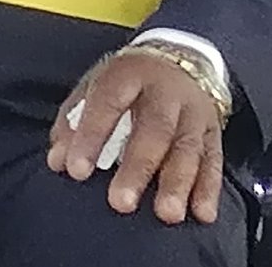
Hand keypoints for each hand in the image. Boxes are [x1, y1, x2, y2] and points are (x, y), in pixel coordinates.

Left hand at [46, 49, 224, 225]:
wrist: (180, 57)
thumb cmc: (128, 82)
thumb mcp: (95, 85)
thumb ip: (73, 121)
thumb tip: (58, 160)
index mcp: (129, 73)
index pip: (109, 102)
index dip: (91, 136)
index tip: (76, 171)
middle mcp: (166, 91)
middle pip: (155, 128)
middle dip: (138, 167)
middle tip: (121, 203)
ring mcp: (193, 110)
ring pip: (188, 147)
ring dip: (178, 182)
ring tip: (167, 214)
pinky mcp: (213, 130)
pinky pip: (213, 159)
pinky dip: (208, 188)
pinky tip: (201, 213)